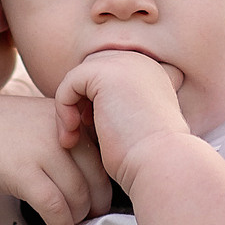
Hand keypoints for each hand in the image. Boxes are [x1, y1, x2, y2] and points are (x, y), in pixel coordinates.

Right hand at [0, 93, 109, 224]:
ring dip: (79, 217)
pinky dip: (62, 222)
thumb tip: (100, 175)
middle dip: (97, 204)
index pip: (102, 156)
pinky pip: (53, 204)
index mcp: (69, 118)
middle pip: (95, 178)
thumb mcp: (42, 120)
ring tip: (74, 224)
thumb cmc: (4, 131)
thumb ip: (71, 136)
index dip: (106, 184)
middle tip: (92, 217)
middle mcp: (59, 131)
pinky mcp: (22, 171)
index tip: (101, 199)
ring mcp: (41, 150)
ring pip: (77, 194)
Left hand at [53, 51, 187, 182]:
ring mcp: (125, 62)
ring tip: (72, 140)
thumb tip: (83, 106)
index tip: (92, 135)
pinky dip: (63, 109)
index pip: (107, 77)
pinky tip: (72, 135)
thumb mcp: (132, 127)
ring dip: (68, 109)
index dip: (92, 104)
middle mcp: (141, 62)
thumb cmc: (146, 159)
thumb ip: (114, 108)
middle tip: (76, 138)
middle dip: (78, 103)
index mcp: (151, 73)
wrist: (161, 163)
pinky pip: (70, 83)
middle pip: (91, 73)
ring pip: (78, 78)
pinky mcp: (106, 71)